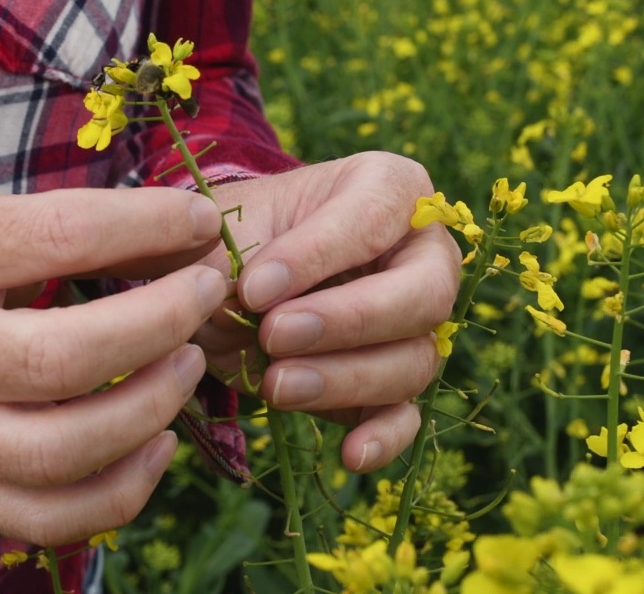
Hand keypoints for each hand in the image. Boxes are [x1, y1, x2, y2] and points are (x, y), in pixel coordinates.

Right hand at [0, 188, 227, 545]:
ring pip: (60, 452)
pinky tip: (157, 442)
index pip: (53, 237)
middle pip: (59, 359)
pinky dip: (121, 491)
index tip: (199, 220)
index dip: (144, 225)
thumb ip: (63, 227)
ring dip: (149, 407)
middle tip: (204, 293)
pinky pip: (48, 518)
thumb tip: (185, 227)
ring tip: (187, 363)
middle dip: (157, 323)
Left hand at [192, 152, 461, 472]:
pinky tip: (349, 455)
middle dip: (348, 320)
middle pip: (423, 294)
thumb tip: (240, 293)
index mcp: (388, 188)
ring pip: (413, 360)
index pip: (373, 219)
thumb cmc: (229, 234)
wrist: (219, 279)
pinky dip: (384, 437)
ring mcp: (415, 323)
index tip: (252, 288)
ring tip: (275, 384)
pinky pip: (407, 414)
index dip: (316, 256)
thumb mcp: (219, 224)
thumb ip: (228, 248)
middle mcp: (422, 253)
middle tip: (274, 335)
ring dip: (344, 379)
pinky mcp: (393, 382)